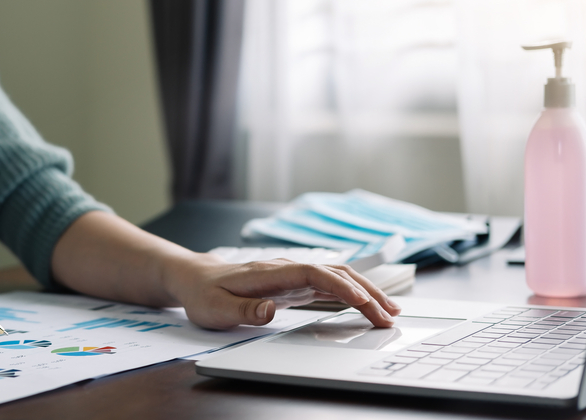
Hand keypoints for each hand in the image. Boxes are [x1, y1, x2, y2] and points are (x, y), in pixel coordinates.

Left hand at [163, 253, 400, 329]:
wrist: (195, 278)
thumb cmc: (204, 295)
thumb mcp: (215, 309)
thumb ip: (243, 310)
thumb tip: (271, 309)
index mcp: (269, 273)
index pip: (314, 274)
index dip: (341, 286)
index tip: (363, 302)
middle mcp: (286, 269)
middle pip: (334, 273)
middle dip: (366, 292)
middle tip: (390, 316)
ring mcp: (292, 275)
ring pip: (337, 276)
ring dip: (365, 291)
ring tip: (390, 311)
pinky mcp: (294, 284)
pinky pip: (329, 285)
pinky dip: (352, 294)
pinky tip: (367, 305)